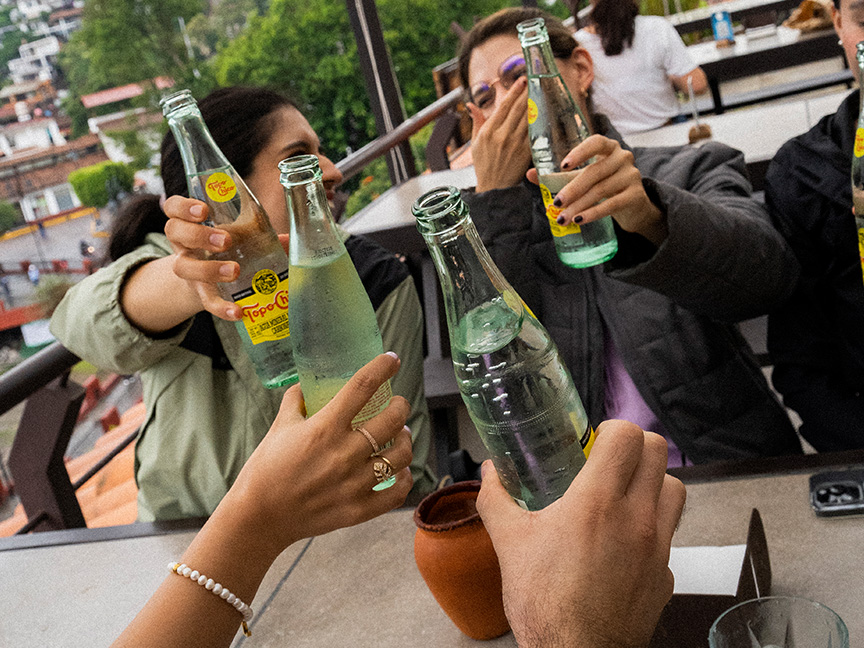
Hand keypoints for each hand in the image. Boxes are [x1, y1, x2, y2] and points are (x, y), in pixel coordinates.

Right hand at [162, 195, 290, 320]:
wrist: (213, 281)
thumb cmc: (228, 248)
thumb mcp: (241, 235)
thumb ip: (261, 232)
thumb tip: (291, 239)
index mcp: (191, 222)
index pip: (174, 207)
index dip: (183, 207)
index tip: (204, 210)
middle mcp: (183, 244)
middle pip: (174, 232)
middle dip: (199, 235)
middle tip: (226, 240)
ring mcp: (188, 269)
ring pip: (183, 267)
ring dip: (208, 269)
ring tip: (234, 271)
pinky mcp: (200, 293)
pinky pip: (206, 301)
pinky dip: (221, 307)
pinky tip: (238, 311)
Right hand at [222, 352, 412, 556]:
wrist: (259, 517)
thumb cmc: (266, 469)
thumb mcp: (279, 427)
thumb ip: (296, 401)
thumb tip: (305, 384)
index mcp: (324, 428)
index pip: (362, 387)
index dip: (382, 367)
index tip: (392, 359)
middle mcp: (344, 454)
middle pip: (392, 420)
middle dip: (400, 406)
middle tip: (398, 404)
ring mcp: (354, 483)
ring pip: (400, 455)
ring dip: (405, 440)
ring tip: (401, 435)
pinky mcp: (358, 509)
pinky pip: (397, 492)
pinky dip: (405, 478)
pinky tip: (401, 470)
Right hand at [468, 76, 532, 192]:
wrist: (494, 188)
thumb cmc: (483, 166)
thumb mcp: (475, 144)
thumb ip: (476, 122)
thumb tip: (470, 105)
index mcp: (488, 132)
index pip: (503, 106)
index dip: (514, 91)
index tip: (522, 80)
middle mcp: (501, 136)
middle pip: (517, 109)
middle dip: (527, 93)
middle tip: (535, 80)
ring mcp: (514, 144)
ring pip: (528, 118)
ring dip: (535, 103)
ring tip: (542, 91)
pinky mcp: (525, 153)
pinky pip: (534, 133)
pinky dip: (540, 121)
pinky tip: (545, 112)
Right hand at [476, 420, 685, 647]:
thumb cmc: (544, 603)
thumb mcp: (509, 544)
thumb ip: (496, 499)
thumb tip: (489, 472)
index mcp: (596, 502)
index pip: (628, 436)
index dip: (613, 429)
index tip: (596, 440)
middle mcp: (636, 519)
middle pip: (658, 452)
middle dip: (634, 447)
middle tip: (609, 460)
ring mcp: (658, 548)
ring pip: (675, 489)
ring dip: (653, 481)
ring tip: (623, 494)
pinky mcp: (666, 575)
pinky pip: (670, 535)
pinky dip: (652, 527)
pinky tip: (623, 542)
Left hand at [527, 135, 667, 246]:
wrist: (633, 207)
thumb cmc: (603, 187)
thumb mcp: (582, 179)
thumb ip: (559, 176)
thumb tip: (529, 174)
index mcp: (607, 148)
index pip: (596, 142)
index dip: (580, 152)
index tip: (563, 165)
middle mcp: (622, 157)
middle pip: (594, 172)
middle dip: (572, 189)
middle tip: (556, 203)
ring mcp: (631, 175)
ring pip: (601, 190)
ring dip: (579, 205)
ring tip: (563, 218)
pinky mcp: (635, 195)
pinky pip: (612, 204)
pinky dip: (594, 213)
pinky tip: (580, 220)